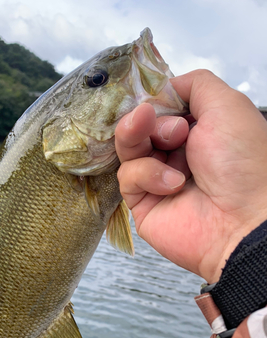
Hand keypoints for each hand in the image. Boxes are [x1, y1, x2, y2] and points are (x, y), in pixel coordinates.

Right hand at [116, 69, 266, 283]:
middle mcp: (176, 154)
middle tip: (175, 130)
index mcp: (197, 132)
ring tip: (167, 140)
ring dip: (139, 138)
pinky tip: (174, 184)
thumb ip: (195, 85)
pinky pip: (128, 177)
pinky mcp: (142, 203)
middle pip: (139, 126)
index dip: (154, 101)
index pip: (159, 108)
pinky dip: (148, 175)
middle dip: (149, 119)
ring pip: (128, 148)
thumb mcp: (227, 105)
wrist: (243, 220)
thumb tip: (165, 86)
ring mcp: (157, 179)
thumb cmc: (243, 163)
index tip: (159, 100)